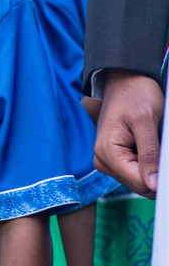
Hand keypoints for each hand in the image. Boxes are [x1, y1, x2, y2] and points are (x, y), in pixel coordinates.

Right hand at [94, 68, 162, 197]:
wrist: (125, 80)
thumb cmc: (134, 94)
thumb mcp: (145, 121)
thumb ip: (149, 154)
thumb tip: (153, 185)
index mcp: (107, 153)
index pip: (139, 182)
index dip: (160, 179)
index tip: (168, 163)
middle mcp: (103, 161)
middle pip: (140, 185)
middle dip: (158, 173)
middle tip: (163, 148)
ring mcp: (109, 161)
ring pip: (141, 180)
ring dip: (155, 168)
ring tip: (158, 145)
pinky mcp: (117, 159)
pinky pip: (138, 172)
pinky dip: (151, 164)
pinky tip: (153, 148)